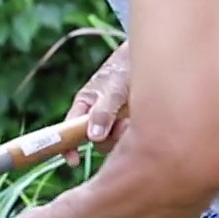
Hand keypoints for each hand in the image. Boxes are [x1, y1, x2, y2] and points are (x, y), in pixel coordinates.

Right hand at [63, 41, 130, 166]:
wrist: (150, 56)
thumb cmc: (124, 69)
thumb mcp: (112, 89)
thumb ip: (103, 112)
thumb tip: (93, 138)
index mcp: (83, 106)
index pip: (67, 131)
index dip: (67, 147)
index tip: (73, 161)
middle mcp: (96, 115)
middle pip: (95, 140)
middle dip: (108, 139)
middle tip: (122, 127)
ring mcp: (114, 119)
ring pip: (114, 140)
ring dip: (124, 134)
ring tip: (134, 116)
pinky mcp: (131, 121)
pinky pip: (130, 135)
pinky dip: (136, 130)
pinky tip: (142, 116)